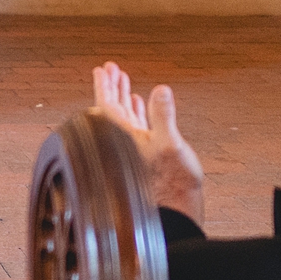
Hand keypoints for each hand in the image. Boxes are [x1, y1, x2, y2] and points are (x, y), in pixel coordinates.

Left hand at [89, 60, 205, 223]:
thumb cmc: (172, 184)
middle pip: (112, 106)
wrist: (178, 211)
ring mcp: (134, 146)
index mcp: (122, 137)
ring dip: (124, 97)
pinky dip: (138, 112)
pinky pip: (137, 125)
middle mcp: (123, 141)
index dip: (105, 84)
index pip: (107, 104)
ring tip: (123, 81)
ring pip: (124, 115)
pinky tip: (140, 105)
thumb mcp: (170, 144)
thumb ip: (163, 116)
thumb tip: (161, 90)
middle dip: (113, 86)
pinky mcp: (146, 153)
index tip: (102, 68)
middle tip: (112, 68)